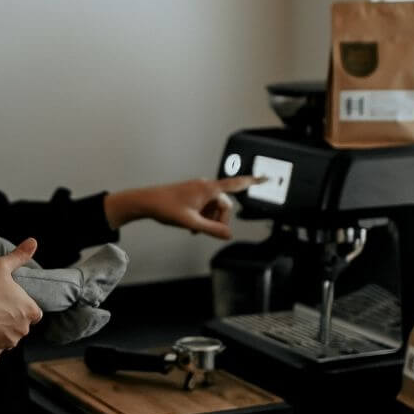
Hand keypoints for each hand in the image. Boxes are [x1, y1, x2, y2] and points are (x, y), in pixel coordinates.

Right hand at [0, 238, 42, 357]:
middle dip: (10, 321)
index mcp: (31, 311)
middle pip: (20, 326)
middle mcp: (23, 330)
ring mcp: (8, 343)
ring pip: (7, 339)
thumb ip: (19, 255)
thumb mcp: (1, 266)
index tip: (8, 303)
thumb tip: (33, 241)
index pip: (34, 313)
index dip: (22, 307)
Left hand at [104, 177, 263, 240]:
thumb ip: (212, 230)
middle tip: (208, 231)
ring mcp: (198, 189)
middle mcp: (205, 186)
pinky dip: (202, 216)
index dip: (252, 182)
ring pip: (213, 206)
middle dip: (219, 218)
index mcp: (208, 189)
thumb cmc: (166, 208)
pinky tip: (192, 225)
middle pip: (224, 203)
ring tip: (195, 229)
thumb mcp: (192, 223)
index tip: (266, 178)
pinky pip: (204, 205)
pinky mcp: (192, 193)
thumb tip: (228, 235)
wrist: (146, 202)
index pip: (235, 184)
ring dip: (209, 219)